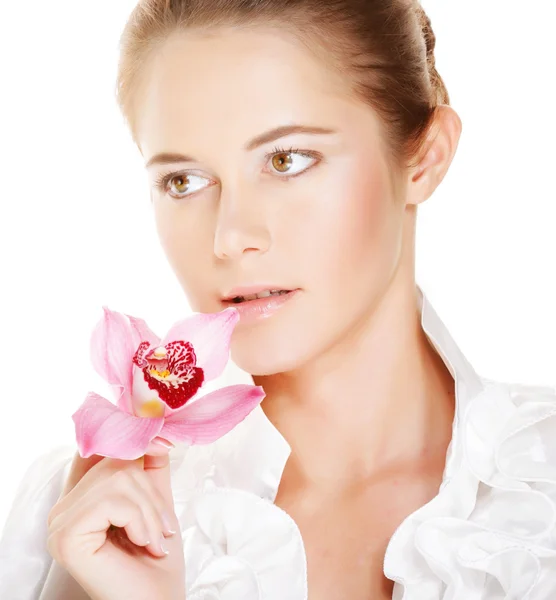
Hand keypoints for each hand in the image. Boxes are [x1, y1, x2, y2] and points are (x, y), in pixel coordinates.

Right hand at [45, 439, 184, 599]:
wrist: (158, 599)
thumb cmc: (157, 555)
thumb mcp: (156, 496)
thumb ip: (150, 460)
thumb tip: (155, 426)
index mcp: (81, 496)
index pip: (98, 447)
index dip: (130, 439)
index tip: (163, 443)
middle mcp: (64, 506)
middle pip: (115, 460)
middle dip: (150, 492)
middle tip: (162, 527)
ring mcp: (60, 522)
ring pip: (117, 477)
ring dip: (149, 510)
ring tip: (154, 539)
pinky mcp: (66, 535)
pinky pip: (113, 500)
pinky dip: (139, 520)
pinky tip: (142, 544)